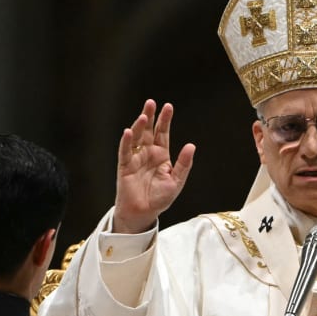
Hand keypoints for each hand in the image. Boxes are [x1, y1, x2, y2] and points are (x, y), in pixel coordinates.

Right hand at [113, 99, 195, 233]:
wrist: (144, 213)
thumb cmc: (160, 198)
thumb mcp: (177, 181)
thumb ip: (183, 164)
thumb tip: (191, 145)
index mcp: (161, 155)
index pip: (163, 133)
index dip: (165, 120)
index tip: (168, 106)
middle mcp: (148, 153)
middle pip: (149, 131)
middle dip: (150, 116)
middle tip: (151, 102)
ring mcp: (135, 158)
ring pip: (137, 138)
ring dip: (139, 126)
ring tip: (144, 115)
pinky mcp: (125, 166)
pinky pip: (125, 151)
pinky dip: (127, 142)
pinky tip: (129, 132)